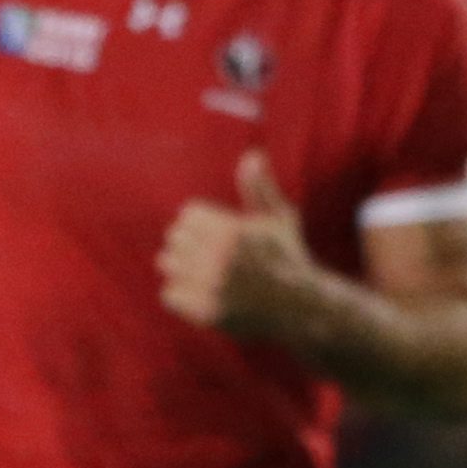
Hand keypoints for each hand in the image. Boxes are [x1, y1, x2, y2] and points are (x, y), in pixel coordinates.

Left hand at [160, 151, 312, 339]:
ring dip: (182, 268)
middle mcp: (219, 258)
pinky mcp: (204, 312)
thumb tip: (251, 155)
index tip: (219, 235)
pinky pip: (168, 294)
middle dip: (190, 245)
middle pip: (174, 238)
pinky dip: (181, 295)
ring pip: (166, 265)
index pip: (186, 215)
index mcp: (233, 231)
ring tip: (208, 274)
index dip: (201, 224)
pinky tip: (204, 294)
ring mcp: (211, 287)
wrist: (299, 308)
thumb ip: (259, 188)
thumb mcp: (279, 219)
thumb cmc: (287, 258)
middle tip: (213, 257)